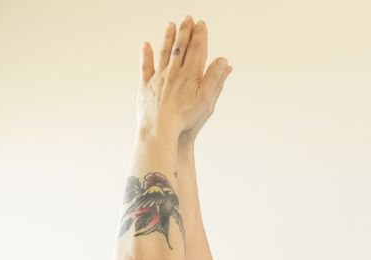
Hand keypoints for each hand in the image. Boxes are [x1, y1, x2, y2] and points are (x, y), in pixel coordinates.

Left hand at [136, 16, 231, 140]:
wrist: (160, 130)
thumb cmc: (185, 119)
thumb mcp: (207, 100)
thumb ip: (215, 79)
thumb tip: (224, 61)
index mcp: (190, 75)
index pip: (197, 49)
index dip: (200, 35)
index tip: (201, 24)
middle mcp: (173, 72)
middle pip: (180, 47)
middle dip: (185, 31)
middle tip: (187, 18)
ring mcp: (158, 78)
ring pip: (163, 53)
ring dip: (168, 37)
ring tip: (170, 25)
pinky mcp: (146, 87)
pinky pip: (146, 67)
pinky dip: (146, 55)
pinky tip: (145, 44)